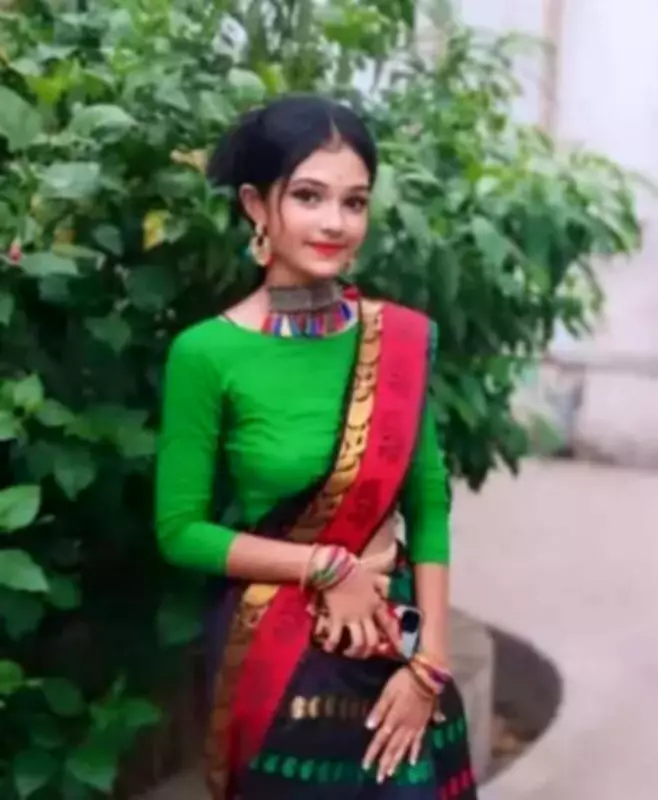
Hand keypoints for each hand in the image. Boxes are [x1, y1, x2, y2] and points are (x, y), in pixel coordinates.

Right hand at [318, 564, 398, 658]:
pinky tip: (328, 648)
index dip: (394, 637)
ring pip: (358, 642)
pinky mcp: (337, 618)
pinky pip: (335, 636)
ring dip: (354, 651)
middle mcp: (366, 614)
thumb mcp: (373, 575)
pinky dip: (331, 644)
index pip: (387, 623)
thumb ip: (382, 583)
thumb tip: (390, 588)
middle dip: (369, 650)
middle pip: (373, 639)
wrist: (337, 568)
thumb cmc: (354, 570)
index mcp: (375, 603)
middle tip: (364, 654)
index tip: (399, 649)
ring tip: (348, 653)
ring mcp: (352, 617)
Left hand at [362, 667, 434, 782]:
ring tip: (391, 773)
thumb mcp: (388, 692)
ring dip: (397, 761)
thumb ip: (379, 709)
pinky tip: (412, 762)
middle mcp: (404, 727)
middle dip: (384, 763)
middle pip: (393, 748)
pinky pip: (418, 742)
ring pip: (404, 748)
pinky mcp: (423, 725)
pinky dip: (414, 752)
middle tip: (379, 778)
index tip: (365, 766)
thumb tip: (369, 726)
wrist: (426, 677)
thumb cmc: (403, 682)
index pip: (380, 739)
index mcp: (394, 719)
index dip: (373, 752)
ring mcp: (415, 727)